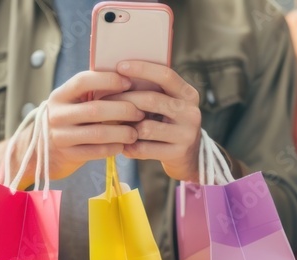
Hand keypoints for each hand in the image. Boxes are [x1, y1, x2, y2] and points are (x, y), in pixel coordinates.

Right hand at [8, 71, 143, 183]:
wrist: (44, 150)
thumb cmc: (70, 119)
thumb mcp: (73, 102)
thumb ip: (93, 91)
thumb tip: (130, 76)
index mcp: (60, 95)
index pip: (83, 81)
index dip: (108, 80)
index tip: (129, 82)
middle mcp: (57, 114)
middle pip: (95, 109)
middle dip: (122, 110)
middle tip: (140, 112)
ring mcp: (61, 136)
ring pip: (98, 133)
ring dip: (122, 132)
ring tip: (136, 131)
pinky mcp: (68, 155)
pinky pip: (96, 151)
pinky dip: (114, 147)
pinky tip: (124, 144)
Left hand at [103, 60, 202, 181]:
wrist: (188, 156)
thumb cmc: (168, 123)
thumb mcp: (167, 103)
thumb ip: (151, 90)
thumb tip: (116, 75)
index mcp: (188, 94)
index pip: (166, 75)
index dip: (142, 69)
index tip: (119, 66)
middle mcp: (191, 112)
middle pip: (151, 100)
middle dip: (124, 99)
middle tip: (104, 100)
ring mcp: (187, 134)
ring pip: (145, 127)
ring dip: (125, 126)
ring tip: (113, 124)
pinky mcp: (178, 153)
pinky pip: (144, 148)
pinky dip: (129, 145)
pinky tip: (122, 144)